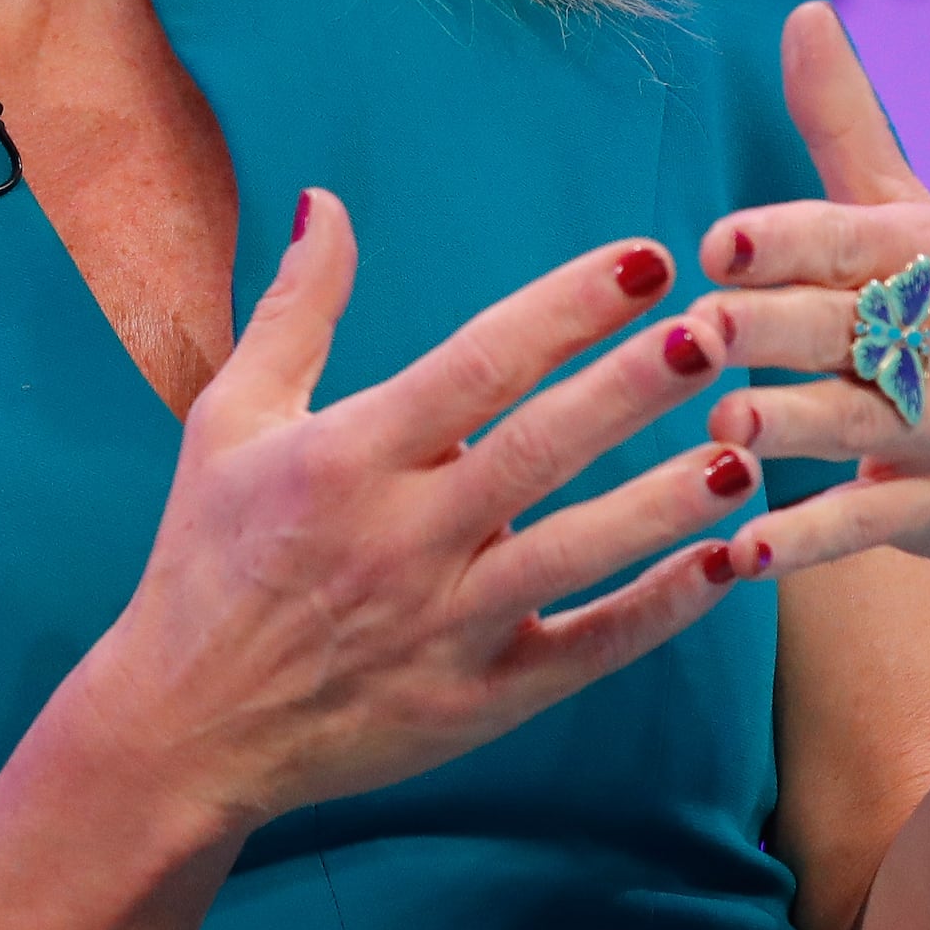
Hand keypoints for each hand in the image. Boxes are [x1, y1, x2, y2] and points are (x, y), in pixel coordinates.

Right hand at [72, 195, 759, 831]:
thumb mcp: (227, 419)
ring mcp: (443, 626)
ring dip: (665, 503)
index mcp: (346, 458)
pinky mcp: (476, 700)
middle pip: (537, 450)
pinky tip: (723, 565)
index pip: (475, 365)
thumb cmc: (208, 557)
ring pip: (575, 554)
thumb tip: (324, 201)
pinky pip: (584, 651)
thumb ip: (294, 310)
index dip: (565, 309)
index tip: (645, 258)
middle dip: (631, 388)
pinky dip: (657, 611)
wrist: (183, 728)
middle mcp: (400, 538)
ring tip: (745, 450)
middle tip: (718, 332)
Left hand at [699, 4, 929, 593]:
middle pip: (838, 327)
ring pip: (851, 422)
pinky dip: (806, 543)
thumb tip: (800, 11)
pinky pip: (868, 523)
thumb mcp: (921, 222)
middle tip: (691, 338)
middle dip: (762, 332)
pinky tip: (740, 555)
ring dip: (782, 425)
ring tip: (719, 428)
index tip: (716, 247)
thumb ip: (846, 130)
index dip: (782, 242)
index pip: (849, 238)